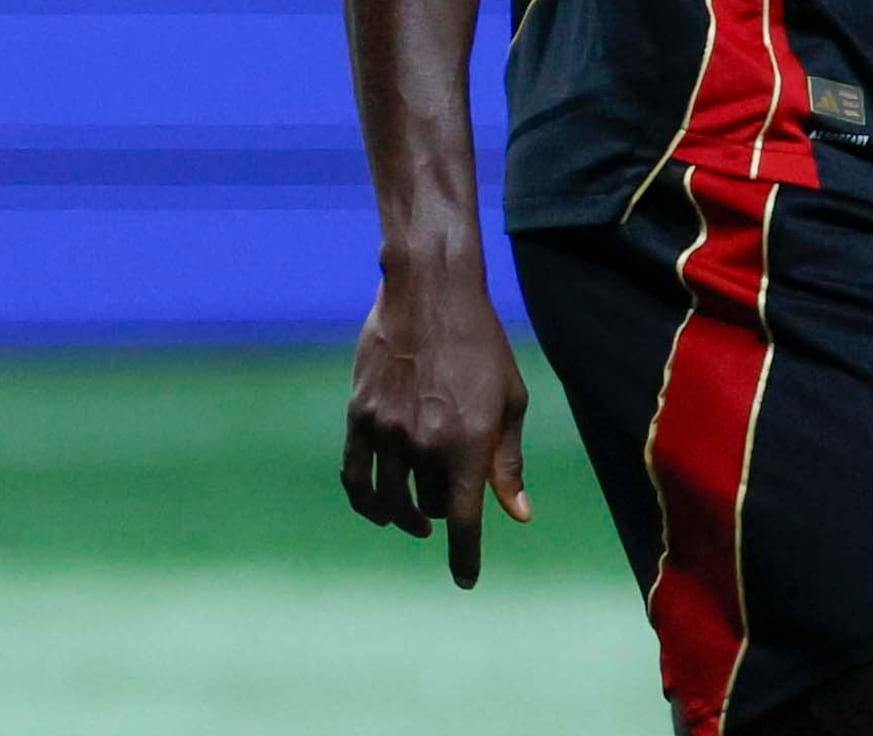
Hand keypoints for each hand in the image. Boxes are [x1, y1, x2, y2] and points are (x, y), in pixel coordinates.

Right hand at [343, 258, 533, 585]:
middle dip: (441, 514)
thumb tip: (517, 514)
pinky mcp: (359, 415)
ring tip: (413, 519)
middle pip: (428, 508)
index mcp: (469, 443)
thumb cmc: (481, 346)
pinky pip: (355, 475)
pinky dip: (365, 500)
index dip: (465, 558)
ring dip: (404, 515)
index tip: (465, 580)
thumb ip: (508, 462)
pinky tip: (376, 506)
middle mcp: (425, 443)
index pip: (464, 521)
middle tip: (449, 503)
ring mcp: (387, 430)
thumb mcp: (510, 402)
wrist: (430, 293)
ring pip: (390, 499)